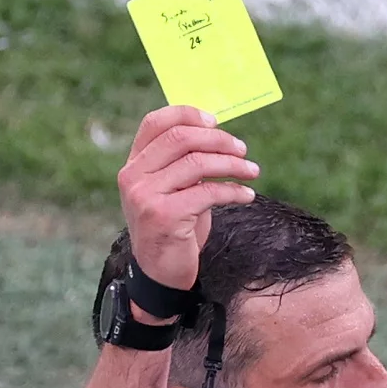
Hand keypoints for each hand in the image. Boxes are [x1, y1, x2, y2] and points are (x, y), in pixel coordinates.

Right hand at [116, 106, 259, 294]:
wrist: (161, 272)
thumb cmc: (175, 228)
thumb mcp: (173, 190)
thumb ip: (183, 164)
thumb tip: (218, 136)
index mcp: (134, 164)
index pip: (155, 122)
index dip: (187, 114)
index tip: (216, 121)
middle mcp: (134, 176)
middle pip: (181, 138)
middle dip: (219, 140)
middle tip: (243, 150)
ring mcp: (146, 195)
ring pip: (197, 163)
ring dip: (232, 165)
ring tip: (252, 170)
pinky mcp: (165, 216)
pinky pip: (208, 192)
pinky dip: (234, 191)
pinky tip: (247, 195)